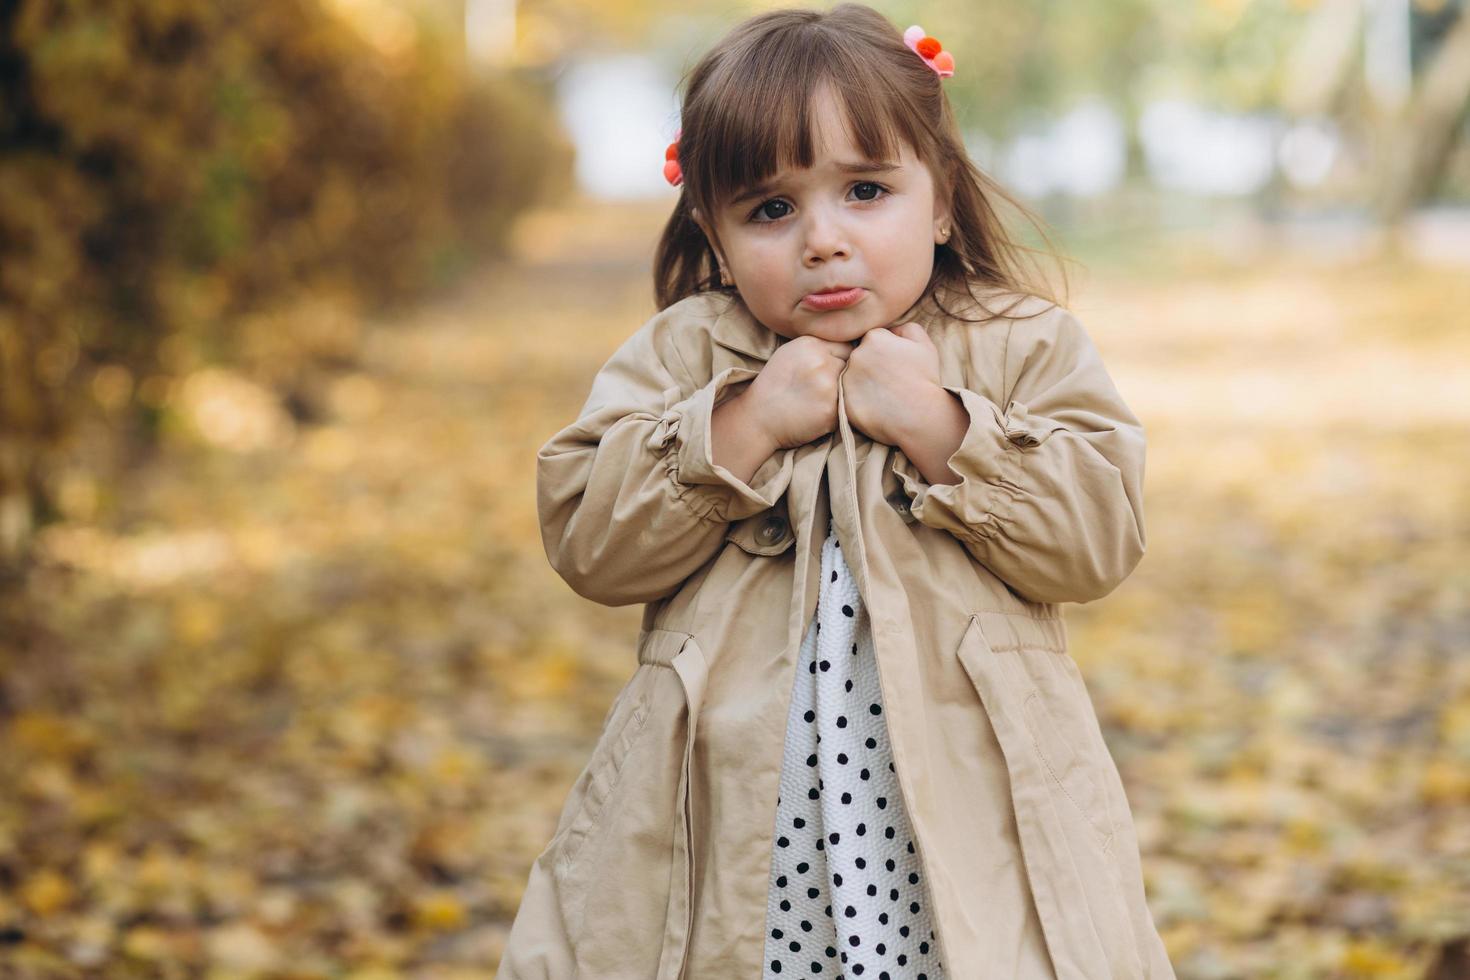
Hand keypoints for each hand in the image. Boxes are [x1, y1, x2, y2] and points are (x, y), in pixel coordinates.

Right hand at [741, 335, 855, 449]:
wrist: (758, 418)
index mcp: (811, 345)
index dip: (841, 358)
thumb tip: (849, 347)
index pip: (847, 346)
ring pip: (851, 387)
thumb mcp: (789, 353)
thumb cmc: (774, 385)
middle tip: (824, 386)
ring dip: (842, 393)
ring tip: (819, 399)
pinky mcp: (831, 411)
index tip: (830, 369)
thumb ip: (818, 347)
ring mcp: (828, 387)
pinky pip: (846, 408)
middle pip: (852, 366)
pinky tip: (817, 411)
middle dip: (843, 375)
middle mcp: (822, 362)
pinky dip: (836, 411)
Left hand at [840, 322, 949, 447]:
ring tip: (886, 395)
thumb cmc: (924, 379)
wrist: (920, 416)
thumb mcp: (924, 344)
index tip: (897, 365)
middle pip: (861, 356)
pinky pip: (850, 397)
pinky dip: (861, 401)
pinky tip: (878, 406)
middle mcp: (855, 355)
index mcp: (873, 337)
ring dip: (865, 383)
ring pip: (853, 377)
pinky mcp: (844, 402)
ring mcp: (847, 379)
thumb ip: (906, 328)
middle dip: (873, 366)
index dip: (887, 352)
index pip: (874, 339)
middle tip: (892, 381)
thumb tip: (892, 331)